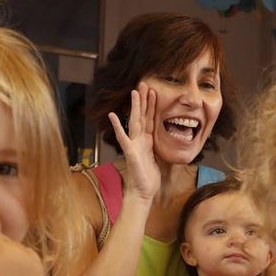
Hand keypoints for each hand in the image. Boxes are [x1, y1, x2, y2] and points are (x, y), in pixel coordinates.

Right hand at [107, 84, 158, 200]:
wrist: (143, 192)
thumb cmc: (149, 177)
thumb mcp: (157, 158)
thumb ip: (156, 147)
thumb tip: (161, 140)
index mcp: (147, 141)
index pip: (150, 119)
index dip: (151, 106)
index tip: (153, 92)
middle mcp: (140, 140)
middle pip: (142, 116)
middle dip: (144, 101)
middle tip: (144, 83)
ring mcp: (134, 145)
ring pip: (135, 122)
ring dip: (135, 107)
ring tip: (134, 92)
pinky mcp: (131, 152)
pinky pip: (123, 138)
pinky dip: (118, 127)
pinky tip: (113, 115)